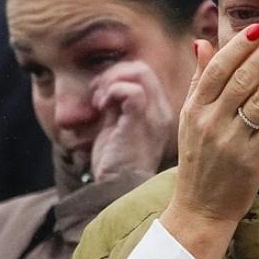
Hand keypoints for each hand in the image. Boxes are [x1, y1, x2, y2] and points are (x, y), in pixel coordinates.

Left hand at [89, 61, 177, 180]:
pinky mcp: (141, 121)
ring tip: (100, 101)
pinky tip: (101, 107)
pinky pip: (132, 90)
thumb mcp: (119, 126)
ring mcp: (154, 115)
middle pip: (142, 68)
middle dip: (113, 74)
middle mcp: (161, 111)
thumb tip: (105, 83)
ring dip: (111, 81)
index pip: (145, 74)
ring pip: (139, 72)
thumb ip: (118, 103)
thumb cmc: (116, 163)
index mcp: (158, 111)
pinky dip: (111, 91)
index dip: (119, 75)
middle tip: (98, 95)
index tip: (101, 94)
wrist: (118, 189)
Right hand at [161, 24, 258, 258]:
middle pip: (240, 80)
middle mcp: (210, 123)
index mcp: (194, 109)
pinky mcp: (250, 160)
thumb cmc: (199, 159)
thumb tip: (201, 42)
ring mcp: (230, 142)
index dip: (238, 47)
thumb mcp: (191, 118)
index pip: (217, 70)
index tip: (257, 28)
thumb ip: (200, 80)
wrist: (200, 208)